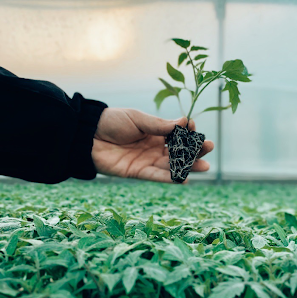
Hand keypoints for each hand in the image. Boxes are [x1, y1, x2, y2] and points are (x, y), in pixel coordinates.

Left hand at [91, 108, 213, 182]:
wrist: (86, 135)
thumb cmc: (110, 122)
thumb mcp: (136, 118)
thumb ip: (158, 124)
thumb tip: (183, 122)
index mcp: (154, 131)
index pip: (177, 134)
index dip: (188, 132)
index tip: (195, 127)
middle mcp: (153, 147)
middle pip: (179, 151)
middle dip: (195, 150)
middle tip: (209, 148)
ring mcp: (147, 160)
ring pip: (172, 165)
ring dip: (189, 166)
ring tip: (205, 166)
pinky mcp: (138, 172)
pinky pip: (157, 176)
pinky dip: (171, 178)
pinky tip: (186, 179)